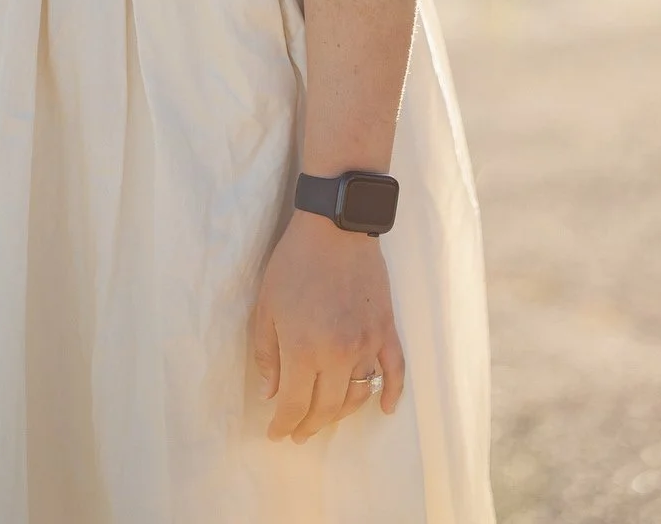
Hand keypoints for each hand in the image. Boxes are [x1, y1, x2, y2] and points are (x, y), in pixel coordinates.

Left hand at [252, 208, 404, 442]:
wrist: (335, 226)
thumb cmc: (294, 262)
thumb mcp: (266, 306)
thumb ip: (268, 355)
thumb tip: (271, 394)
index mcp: (305, 349)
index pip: (295, 405)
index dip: (284, 425)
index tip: (275, 434)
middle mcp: (339, 354)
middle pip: (328, 408)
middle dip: (309, 425)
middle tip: (297, 432)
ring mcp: (368, 343)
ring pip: (358, 395)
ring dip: (341, 414)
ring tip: (326, 419)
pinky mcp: (386, 330)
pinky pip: (394, 370)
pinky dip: (391, 393)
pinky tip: (384, 409)